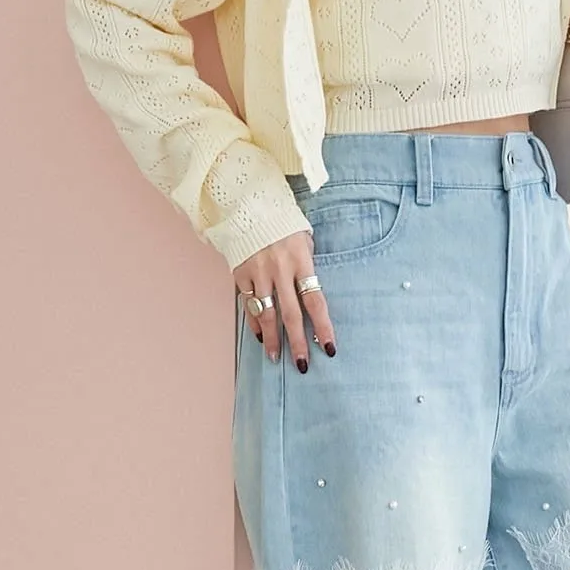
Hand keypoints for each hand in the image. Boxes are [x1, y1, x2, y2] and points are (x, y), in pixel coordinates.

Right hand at [233, 231, 336, 371]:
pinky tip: (261, 336)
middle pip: (291, 315)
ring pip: (267, 314)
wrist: (248, 205)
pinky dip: (254, 322)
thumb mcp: (304, 239)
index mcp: (301, 261)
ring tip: (277, 357)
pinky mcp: (240, 274)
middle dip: (297, 343)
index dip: (323, 328)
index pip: (315, 302)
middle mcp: (279, 270)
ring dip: (273, 339)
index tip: (329, 349)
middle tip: (302, 365)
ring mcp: (258, 273)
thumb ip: (307, 267)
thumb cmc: (283, 223)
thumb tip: (310, 297)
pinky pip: (248, 304)